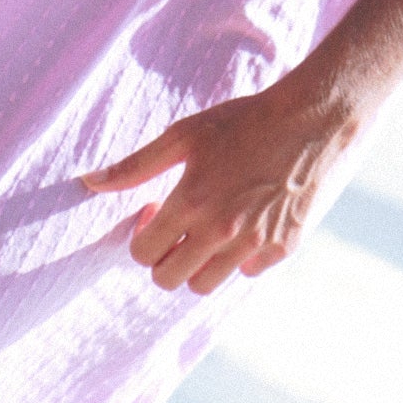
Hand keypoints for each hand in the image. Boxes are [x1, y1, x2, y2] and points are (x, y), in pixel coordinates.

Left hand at [81, 72, 361, 295]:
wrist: (313, 118)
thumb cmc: (244, 119)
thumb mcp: (185, 134)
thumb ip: (136, 165)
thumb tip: (89, 182)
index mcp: (192, 201)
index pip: (144, 253)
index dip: (143, 235)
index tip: (156, 211)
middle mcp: (221, 231)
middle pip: (169, 279)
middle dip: (164, 257)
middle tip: (177, 226)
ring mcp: (254, 243)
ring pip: (206, 284)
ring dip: (198, 263)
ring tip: (208, 228)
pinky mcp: (284, 247)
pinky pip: (247, 272)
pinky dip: (239, 258)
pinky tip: (244, 223)